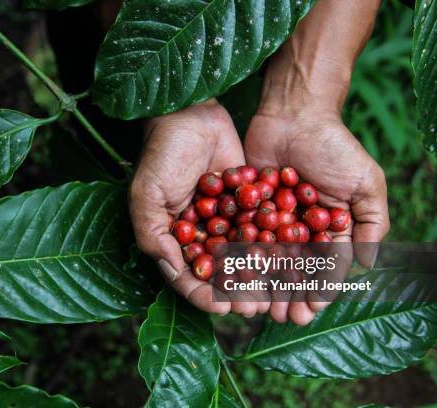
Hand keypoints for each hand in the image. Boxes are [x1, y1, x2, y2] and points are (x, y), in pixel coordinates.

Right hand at [129, 100, 268, 316]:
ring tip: (275, 292)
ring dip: (258, 276)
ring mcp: (224, 220)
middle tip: (255, 306)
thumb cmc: (162, 153)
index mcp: (173, 238)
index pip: (187, 276)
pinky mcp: (246, 203)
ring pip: (243, 255)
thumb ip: (154, 235)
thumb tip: (174, 272)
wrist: (192, 114)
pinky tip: (289, 260)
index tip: (222, 307)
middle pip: (219, 272)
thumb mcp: (147, 195)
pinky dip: (273, 245)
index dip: (204, 295)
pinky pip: (260, 229)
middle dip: (236, 291)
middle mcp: (200, 234)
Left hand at [244, 108, 389, 323]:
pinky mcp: (249, 209)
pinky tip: (235, 279)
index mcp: (331, 228)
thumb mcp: (365, 183)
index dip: (320, 289)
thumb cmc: (335, 147)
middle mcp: (301, 229)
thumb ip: (371, 222)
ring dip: (264, 285)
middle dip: (290, 294)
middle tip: (282, 317)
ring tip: (258, 307)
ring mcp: (274, 221)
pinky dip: (240, 259)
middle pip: (295, 269)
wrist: (295, 115)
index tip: (312, 309)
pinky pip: (245, 238)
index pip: (326, 266)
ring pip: (267, 260)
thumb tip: (367, 264)